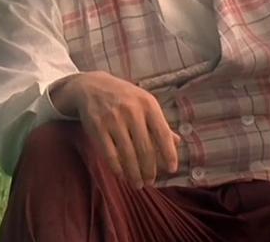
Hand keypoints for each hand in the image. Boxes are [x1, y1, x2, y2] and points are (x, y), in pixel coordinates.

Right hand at [52, 71, 178, 188]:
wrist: (92, 86)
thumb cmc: (124, 97)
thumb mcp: (144, 103)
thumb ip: (160, 123)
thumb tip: (177, 142)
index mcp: (148, 104)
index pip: (163, 134)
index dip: (169, 154)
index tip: (171, 169)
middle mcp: (132, 111)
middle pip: (145, 149)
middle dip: (149, 170)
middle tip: (151, 181)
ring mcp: (113, 119)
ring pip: (128, 154)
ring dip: (134, 174)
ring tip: (138, 183)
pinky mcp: (97, 127)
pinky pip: (110, 154)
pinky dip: (117, 168)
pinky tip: (122, 175)